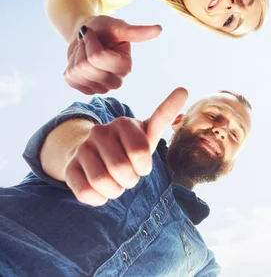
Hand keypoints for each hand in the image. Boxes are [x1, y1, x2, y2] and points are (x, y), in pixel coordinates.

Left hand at [64, 15, 161, 94]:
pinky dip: (70, 66)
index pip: (97, 57)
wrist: (88, 36)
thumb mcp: (118, 27)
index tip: (93, 34)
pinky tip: (81, 61)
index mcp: (126, 67)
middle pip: (86, 66)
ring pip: (76, 72)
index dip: (90, 42)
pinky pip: (69, 78)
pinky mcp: (86, 90)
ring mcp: (100, 89)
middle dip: (83, 49)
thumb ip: (136, 31)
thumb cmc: (105, 29)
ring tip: (85, 51)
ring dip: (76, 56)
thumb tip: (159, 29)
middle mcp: (116, 82)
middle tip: (89, 42)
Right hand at [64, 87, 187, 205]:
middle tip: (130, 175)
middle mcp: (100, 131)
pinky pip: (85, 192)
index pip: (139, 152)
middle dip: (131, 180)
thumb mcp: (149, 132)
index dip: (143, 166)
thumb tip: (184, 89)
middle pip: (121, 170)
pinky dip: (99, 198)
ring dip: (115, 190)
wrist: (98, 154)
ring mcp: (83, 148)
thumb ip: (165, 114)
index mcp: (124, 122)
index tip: (142, 165)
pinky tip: (102, 190)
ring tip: (117, 182)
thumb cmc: (131, 145)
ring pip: (102, 182)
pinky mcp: (69, 167)